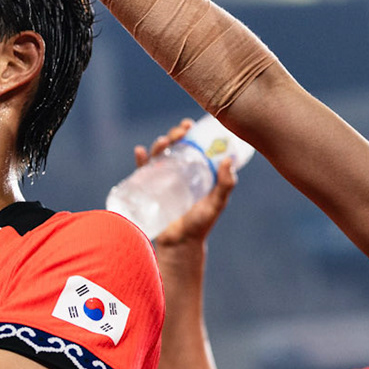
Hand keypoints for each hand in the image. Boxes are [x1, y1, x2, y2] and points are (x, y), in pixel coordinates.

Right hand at [151, 120, 240, 249]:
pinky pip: (142, 171)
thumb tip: (228, 160)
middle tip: (181, 131)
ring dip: (159, 144)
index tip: (191, 124)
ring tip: (163, 141)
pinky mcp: (149, 189)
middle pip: (175, 146)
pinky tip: (140, 152)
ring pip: (159, 155)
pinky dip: (140, 160)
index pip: (193, 146)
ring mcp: (163, 179)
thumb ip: (226, 185)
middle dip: (176, 135)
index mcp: (196, 170)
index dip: (191, 133)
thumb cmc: (201, 223)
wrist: (180, 243)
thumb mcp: (217, 203)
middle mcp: (179, 171)